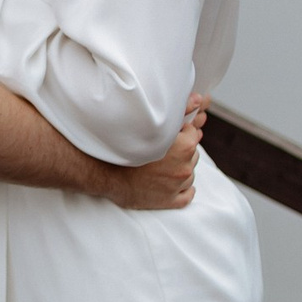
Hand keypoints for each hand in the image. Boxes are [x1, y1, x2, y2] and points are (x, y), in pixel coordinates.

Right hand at [99, 95, 208, 210]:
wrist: (103, 172)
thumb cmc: (123, 146)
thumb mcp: (152, 124)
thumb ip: (179, 111)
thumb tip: (198, 100)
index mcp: (184, 147)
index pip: (193, 134)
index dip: (179, 132)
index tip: (165, 134)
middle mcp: (184, 167)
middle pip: (191, 154)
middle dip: (180, 151)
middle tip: (160, 149)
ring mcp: (178, 186)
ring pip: (189, 173)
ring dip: (179, 168)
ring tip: (159, 164)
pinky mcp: (170, 201)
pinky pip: (187, 194)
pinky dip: (182, 188)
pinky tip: (169, 182)